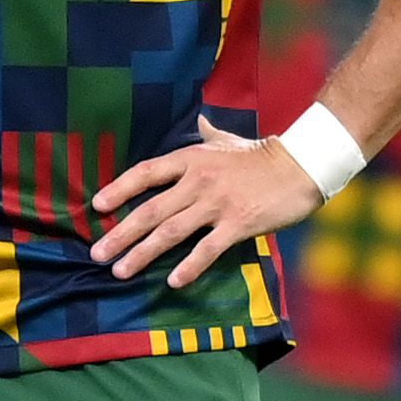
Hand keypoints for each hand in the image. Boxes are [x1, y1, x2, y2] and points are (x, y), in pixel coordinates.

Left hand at [92, 120, 319, 286]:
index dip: (119, 190)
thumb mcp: (230, 139)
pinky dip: (188, 267)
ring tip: (120, 271)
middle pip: (151, 209)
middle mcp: (199, 181)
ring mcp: (218, 204)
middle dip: (121, 234)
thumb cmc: (263, 154)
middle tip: (97, 253)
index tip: (97, 207)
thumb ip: (209, 133)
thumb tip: (199, 119)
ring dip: (142, 253)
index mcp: (192, 159)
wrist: (302, 165)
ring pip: (171, 232)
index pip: (146, 173)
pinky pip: (207, 250)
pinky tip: (172, 282)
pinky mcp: (238, 224)